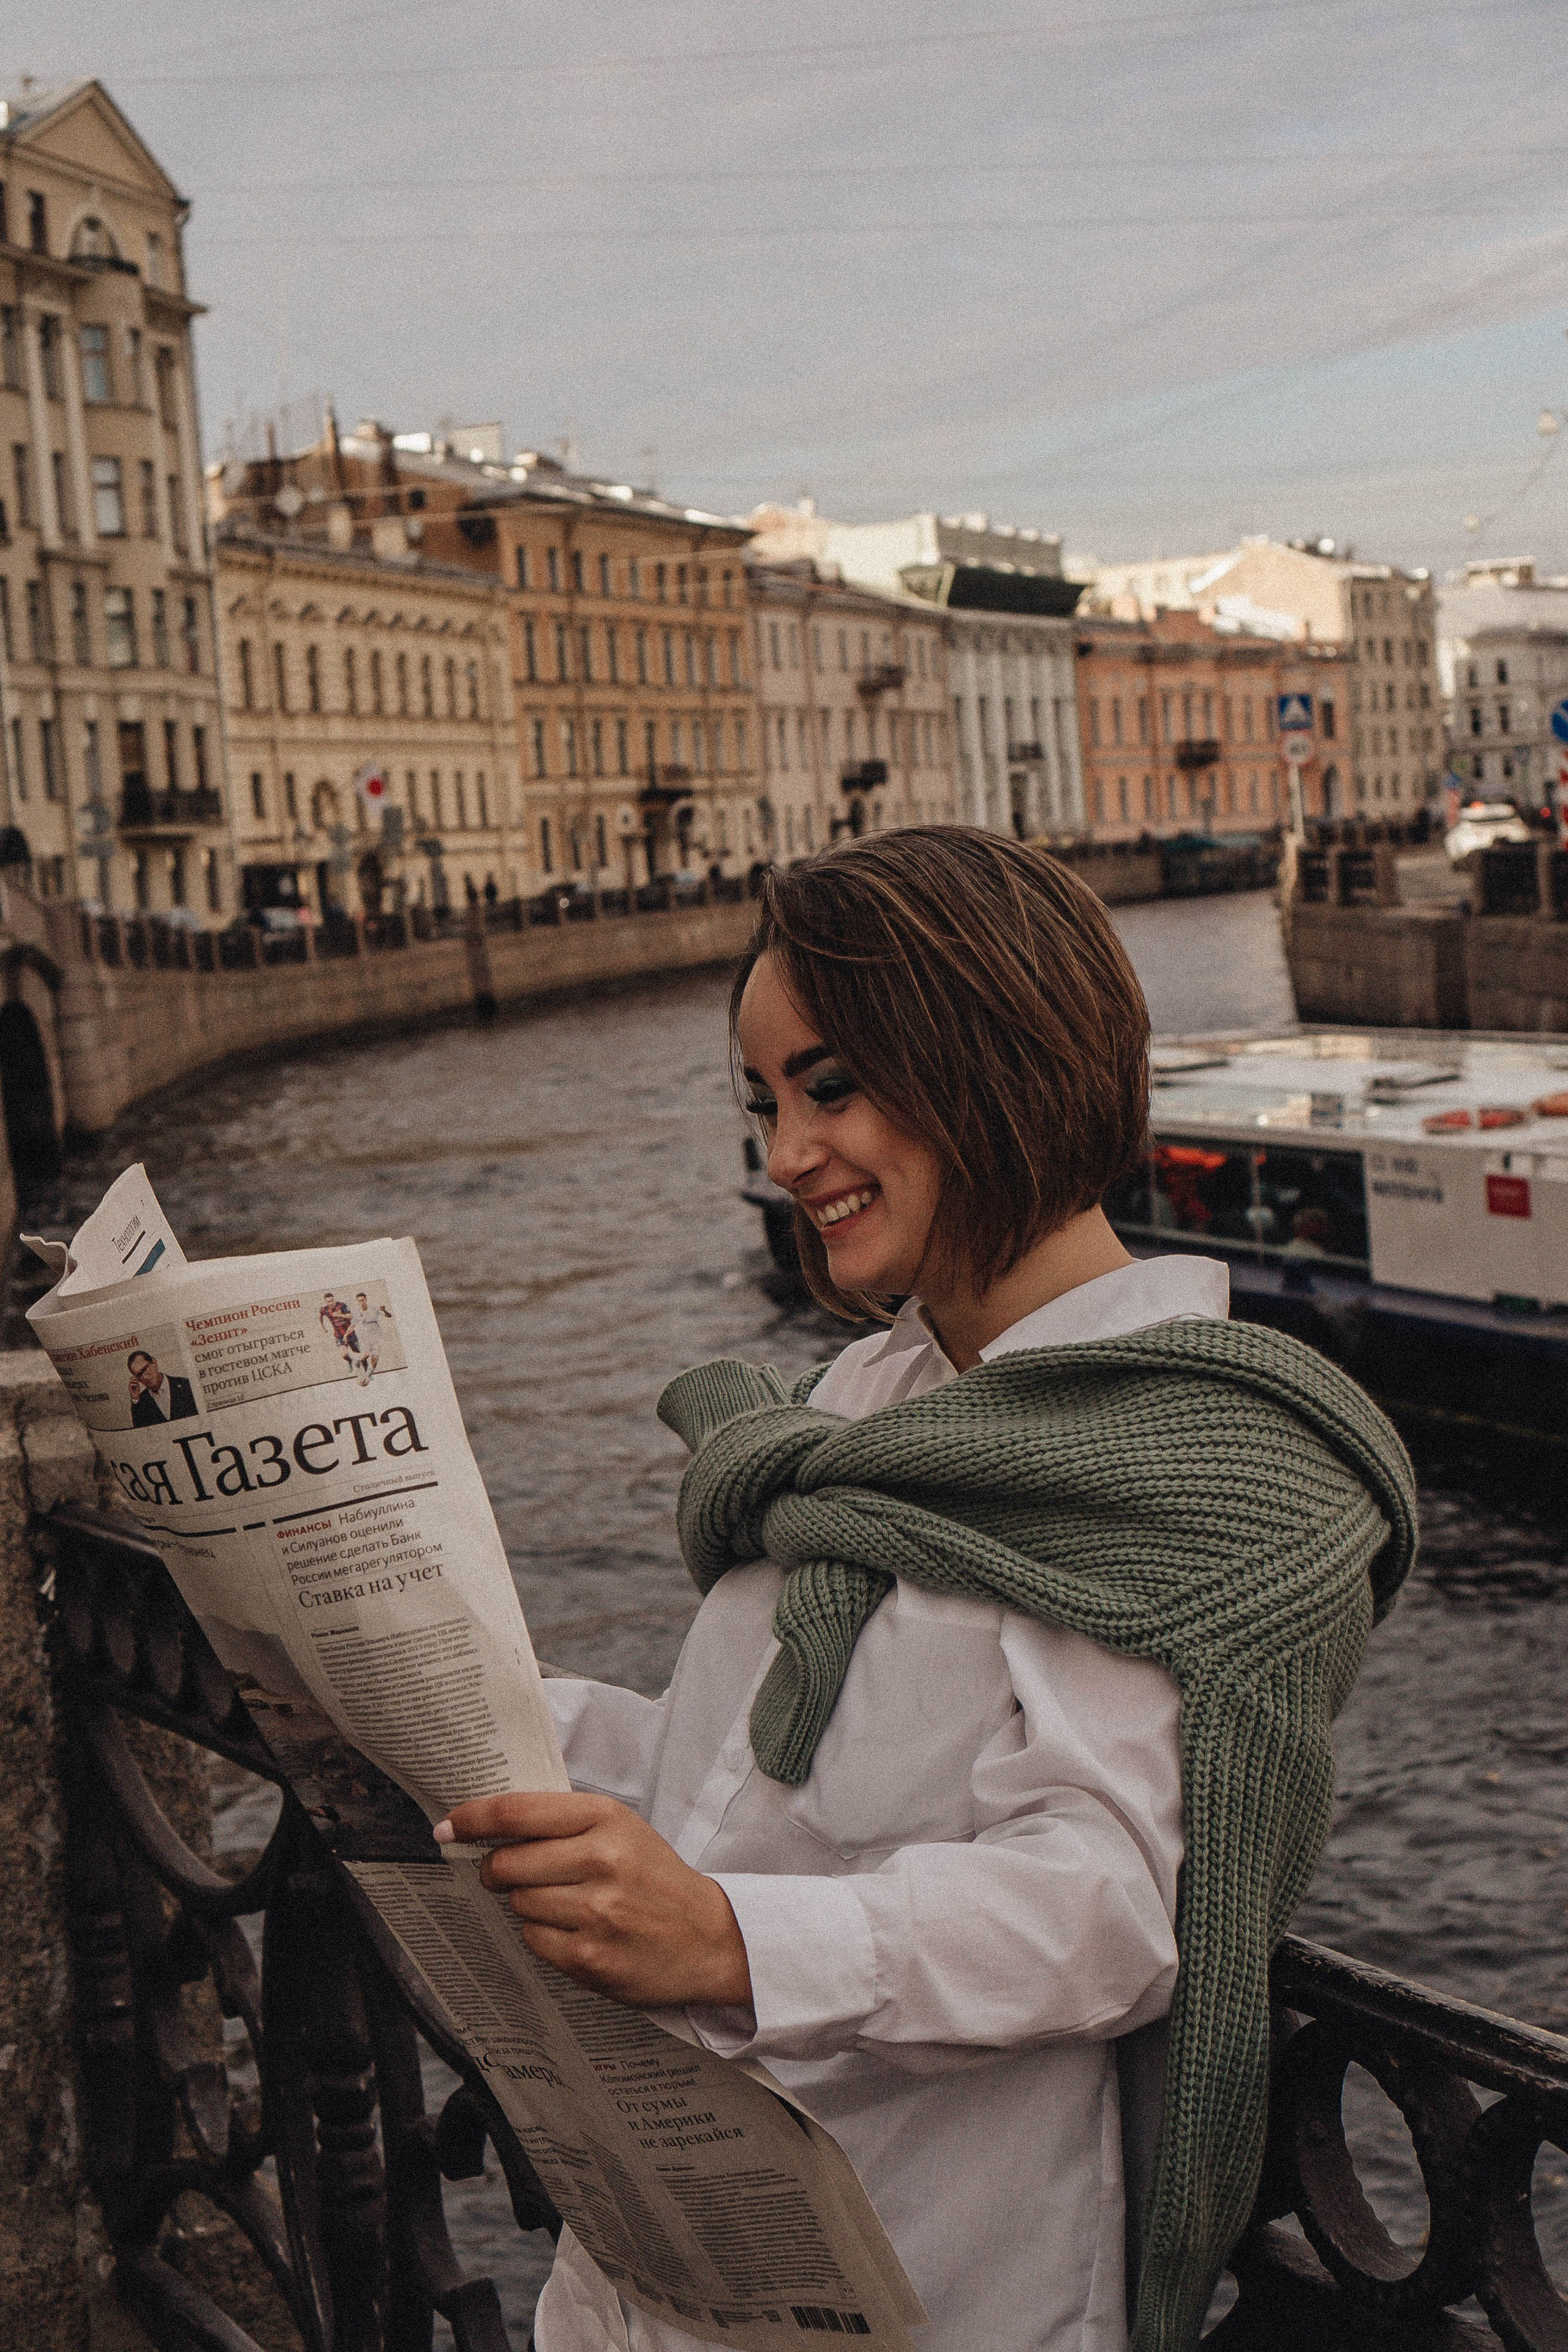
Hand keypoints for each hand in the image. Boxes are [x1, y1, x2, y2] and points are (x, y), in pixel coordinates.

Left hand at [435, 1791, 753, 2011]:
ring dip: (527, 1904)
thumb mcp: (621, 1830)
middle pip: (507, 1863)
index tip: (448, 1825)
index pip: (518, 1812)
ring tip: (565, 1904)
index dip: (474, 1817)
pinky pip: (535, 1941)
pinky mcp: (591, 1958)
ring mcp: (596, 1912)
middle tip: (507, 1874)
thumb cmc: (656, 1878)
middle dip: (498, 1870)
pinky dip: (543, 1937)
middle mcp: (601, 1860)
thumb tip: (488, 1826)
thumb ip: (562, 1824)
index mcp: (606, 1818)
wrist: (710, 1937)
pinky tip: (575, 1931)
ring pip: (519, 1904)